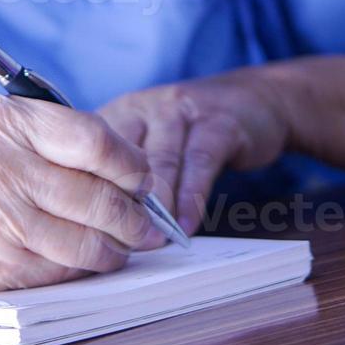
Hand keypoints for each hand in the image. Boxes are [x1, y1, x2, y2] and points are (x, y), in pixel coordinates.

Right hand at [0, 96, 154, 293]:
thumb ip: (53, 139)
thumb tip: (126, 169)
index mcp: (7, 123)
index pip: (96, 140)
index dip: (132, 164)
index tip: (143, 178)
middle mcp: (4, 167)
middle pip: (100, 196)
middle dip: (136, 216)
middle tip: (150, 224)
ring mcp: (1, 220)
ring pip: (89, 242)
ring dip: (118, 249)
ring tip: (126, 246)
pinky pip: (63, 271)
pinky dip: (83, 269)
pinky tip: (88, 262)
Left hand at [99, 70, 290, 245]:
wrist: (254, 99)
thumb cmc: (190, 136)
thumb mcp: (149, 143)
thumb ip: (123, 176)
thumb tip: (99, 232)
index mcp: (118, 115)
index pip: (90, 156)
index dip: (91, 196)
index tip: (93, 236)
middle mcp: (143, 107)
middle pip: (122, 158)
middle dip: (122, 206)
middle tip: (122, 244)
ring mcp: (180, 110)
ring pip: (161, 161)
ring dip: (158, 207)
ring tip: (155, 240)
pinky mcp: (218, 121)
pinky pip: (200, 162)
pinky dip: (192, 198)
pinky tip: (186, 225)